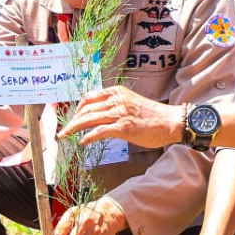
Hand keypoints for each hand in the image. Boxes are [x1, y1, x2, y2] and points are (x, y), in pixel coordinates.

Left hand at [58, 86, 184, 148]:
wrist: (170, 122)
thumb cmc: (152, 116)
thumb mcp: (131, 103)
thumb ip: (116, 105)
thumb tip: (101, 115)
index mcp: (117, 92)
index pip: (89, 97)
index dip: (77, 109)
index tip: (72, 118)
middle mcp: (116, 100)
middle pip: (86, 109)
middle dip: (72, 121)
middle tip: (64, 130)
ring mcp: (119, 113)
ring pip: (89, 119)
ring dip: (74, 128)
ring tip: (65, 136)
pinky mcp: (123, 127)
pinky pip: (99, 132)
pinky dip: (88, 137)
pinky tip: (82, 142)